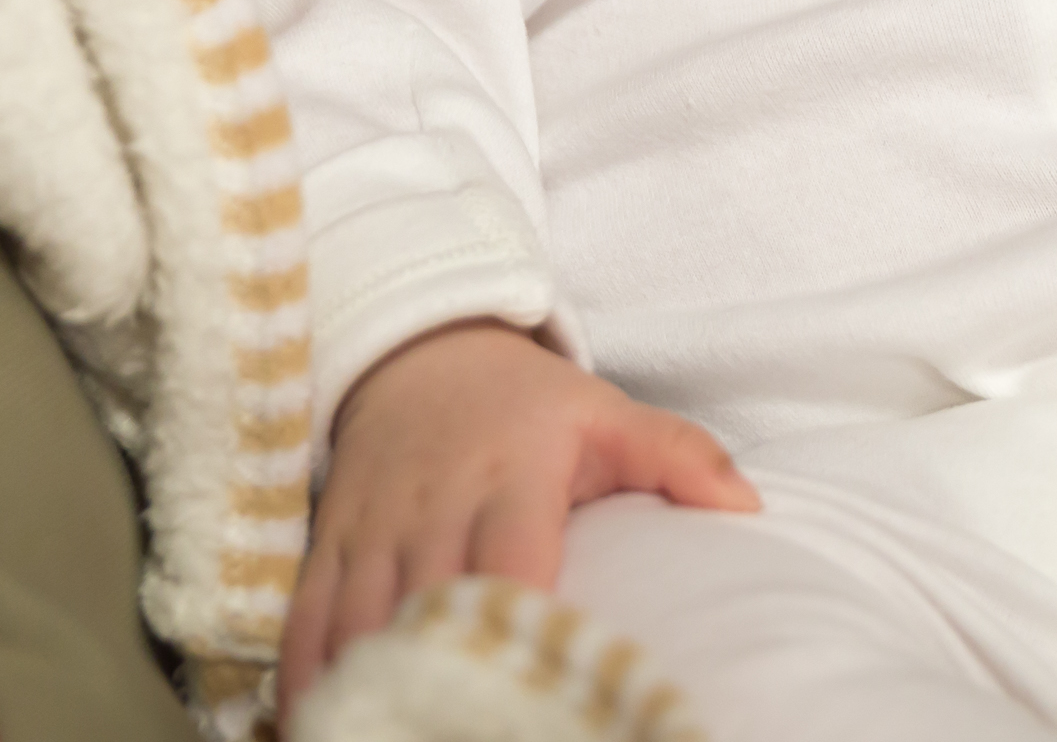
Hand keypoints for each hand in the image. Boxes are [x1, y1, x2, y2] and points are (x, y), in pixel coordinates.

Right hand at [281, 320, 757, 709]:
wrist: (420, 353)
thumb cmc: (528, 403)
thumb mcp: (609, 412)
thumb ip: (678, 454)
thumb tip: (748, 506)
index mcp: (513, 477)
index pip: (512, 565)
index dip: (517, 629)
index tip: (538, 689)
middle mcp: (435, 506)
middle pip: (430, 608)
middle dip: (445, 678)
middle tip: (467, 727)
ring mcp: (374, 527)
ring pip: (360, 623)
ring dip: (374, 688)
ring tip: (394, 737)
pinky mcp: (330, 542)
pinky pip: (308, 619)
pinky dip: (310, 677)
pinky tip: (322, 723)